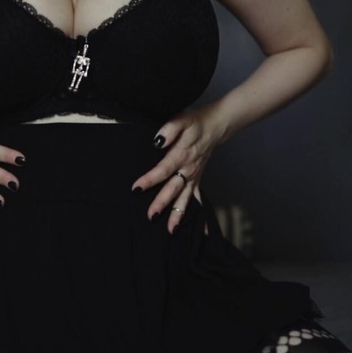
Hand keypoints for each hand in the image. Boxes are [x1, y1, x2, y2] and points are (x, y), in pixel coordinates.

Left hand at [130, 105, 225, 234]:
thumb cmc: (195, 122)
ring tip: (171, 230)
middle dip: (162, 203)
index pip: (163, 169)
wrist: (215, 125)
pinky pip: (199, 200)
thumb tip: (157, 141)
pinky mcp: (197, 180)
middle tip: (150, 216)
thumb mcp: (181, 119)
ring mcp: (194, 177)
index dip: (150, 179)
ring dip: (178, 214)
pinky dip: (201, 217)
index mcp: (181, 155)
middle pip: (173, 189)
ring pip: (186, 198)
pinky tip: (202, 233)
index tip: (136, 188)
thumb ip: (169, 130)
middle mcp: (188, 169)